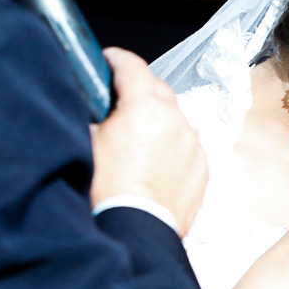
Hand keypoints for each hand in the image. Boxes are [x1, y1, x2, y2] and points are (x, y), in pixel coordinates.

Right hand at [90, 48, 207, 235]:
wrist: (136, 229)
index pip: (133, 66)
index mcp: (146, 106)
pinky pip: (187, 144)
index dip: (115, 59)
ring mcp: (193, 144)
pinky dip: (172, 144)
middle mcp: (176, 120)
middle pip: (158, 89)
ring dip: (157, 118)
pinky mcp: (202, 167)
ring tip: (136, 134)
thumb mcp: (87, 142)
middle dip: (138, 87)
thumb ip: (94, 115)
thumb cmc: (108, 190)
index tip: (107, 60)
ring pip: (176, 117)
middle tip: (117, 97)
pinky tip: (154, 158)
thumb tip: (95, 107)